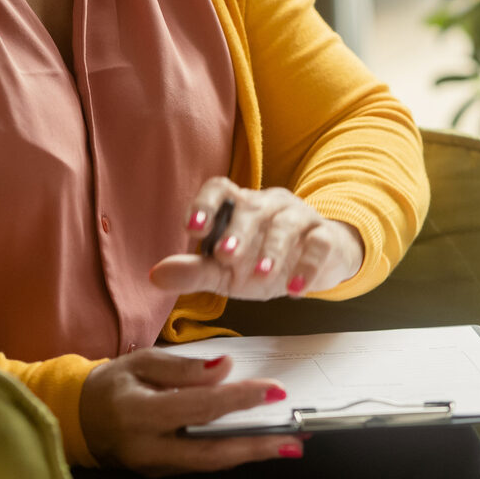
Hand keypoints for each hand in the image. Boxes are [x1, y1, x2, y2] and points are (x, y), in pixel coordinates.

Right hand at [80, 348, 303, 473]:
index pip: (198, 407)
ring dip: (252, 455)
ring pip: (210, 465)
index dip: (238, 400)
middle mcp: (146, 448)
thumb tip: (225, 368)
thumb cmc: (112, 383)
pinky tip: (257, 446)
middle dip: (257, 445)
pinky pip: (201, 466)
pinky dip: (232, 456)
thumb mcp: (141, 361)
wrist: (78, 418)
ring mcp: (152, 468)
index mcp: (138, 413)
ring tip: (289, 444)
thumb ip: (182, 367)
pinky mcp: (158, 476)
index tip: (274, 391)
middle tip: (297, 437)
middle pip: (211, 453)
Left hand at [147, 177, 364, 300]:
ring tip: (262, 276)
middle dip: (238, 232)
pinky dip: (307, 266)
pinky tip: (295, 289)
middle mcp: (268, 204)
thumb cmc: (261, 263)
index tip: (192, 228)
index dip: (204, 204)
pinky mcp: (324, 235)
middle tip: (225, 256)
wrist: (317, 264)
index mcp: (239, 205)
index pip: (220, 189)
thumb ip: (194, 272)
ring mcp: (299, 217)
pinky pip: (318, 244)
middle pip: (251, 207)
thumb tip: (155, 275)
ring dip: (272, 251)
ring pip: (285, 224)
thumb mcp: (225, 272)